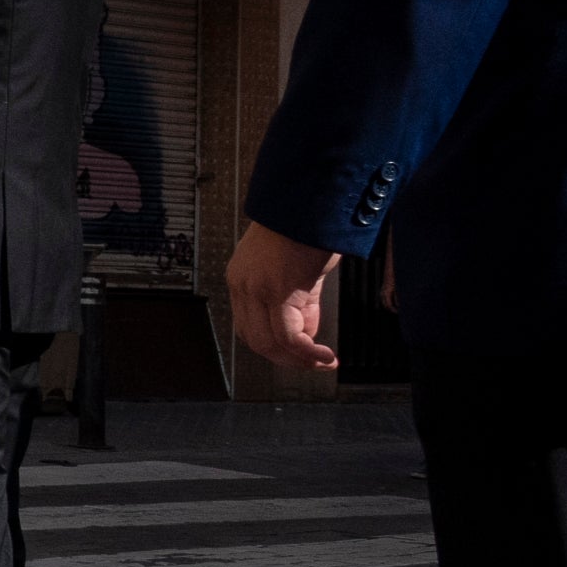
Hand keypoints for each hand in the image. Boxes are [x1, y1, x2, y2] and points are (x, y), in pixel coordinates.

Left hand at [229, 220, 341, 371]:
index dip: (275, 347)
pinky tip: (325, 355)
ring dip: (299, 360)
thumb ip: (300, 304)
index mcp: (241, 279)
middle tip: (314, 364)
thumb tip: (308, 334)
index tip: (300, 354)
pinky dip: (308, 352)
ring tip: (323, 362)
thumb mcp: (298, 272)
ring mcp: (257, 289)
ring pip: (270, 342)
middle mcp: (242, 285)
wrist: (313, 201)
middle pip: (255, 340)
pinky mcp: (278, 290)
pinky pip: (289, 336)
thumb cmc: (308, 228)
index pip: (248, 327)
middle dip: (287, 359)